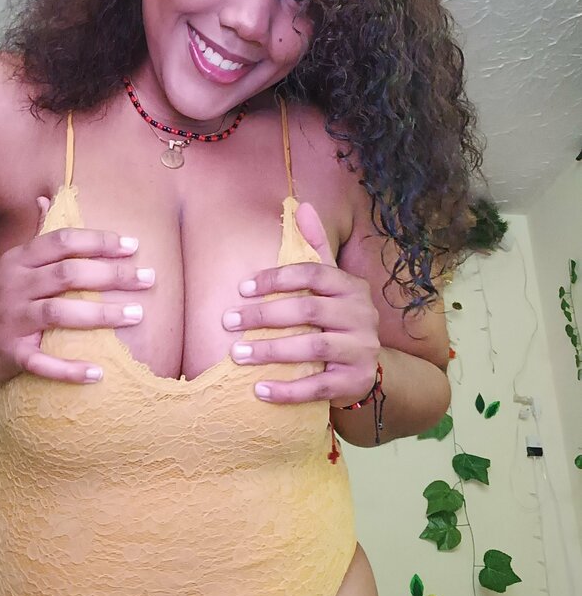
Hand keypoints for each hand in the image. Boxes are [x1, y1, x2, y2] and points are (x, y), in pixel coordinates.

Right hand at [0, 196, 154, 383]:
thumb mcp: (12, 262)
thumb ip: (36, 235)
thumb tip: (48, 198)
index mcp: (19, 260)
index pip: (62, 242)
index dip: (98, 241)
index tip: (132, 246)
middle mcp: (14, 286)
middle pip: (67, 274)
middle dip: (111, 275)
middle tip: (148, 278)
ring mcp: (11, 321)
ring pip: (58, 313)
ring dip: (100, 315)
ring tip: (136, 315)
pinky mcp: (10, 354)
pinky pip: (41, 362)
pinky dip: (69, 370)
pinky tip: (98, 373)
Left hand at [222, 201, 379, 404]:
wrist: (366, 370)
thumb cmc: (336, 319)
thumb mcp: (329, 283)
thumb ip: (314, 247)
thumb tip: (300, 205)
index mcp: (352, 286)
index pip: (314, 274)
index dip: (277, 278)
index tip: (241, 288)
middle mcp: (362, 315)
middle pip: (309, 310)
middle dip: (265, 315)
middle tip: (228, 321)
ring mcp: (362, 350)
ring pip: (314, 347)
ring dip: (271, 352)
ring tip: (237, 354)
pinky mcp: (355, 382)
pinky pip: (318, 387)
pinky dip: (288, 390)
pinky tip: (259, 390)